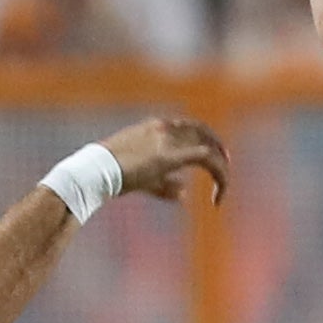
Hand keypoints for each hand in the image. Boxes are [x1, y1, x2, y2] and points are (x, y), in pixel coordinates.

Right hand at [98, 116, 227, 205]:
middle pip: (202, 132)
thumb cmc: (112, 174)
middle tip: (226, 165)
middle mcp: (165, 128)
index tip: (215, 157)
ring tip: (223, 188)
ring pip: (207, 147)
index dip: (206, 140)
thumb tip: (184, 194)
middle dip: (217, 148)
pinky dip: (218, 175)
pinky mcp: (169, 156)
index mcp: (156, 127)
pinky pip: (205, 158)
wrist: (96, 170)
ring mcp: (167, 140)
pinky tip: (218, 195)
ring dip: (219, 169)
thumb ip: (166, 184)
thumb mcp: (143, 178)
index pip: (189, 127)